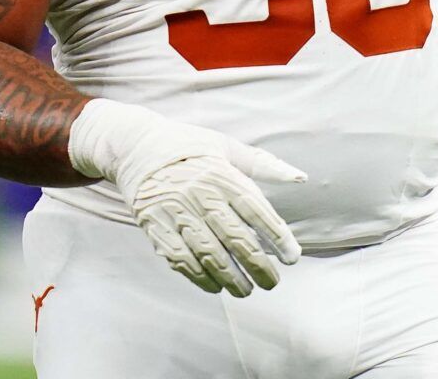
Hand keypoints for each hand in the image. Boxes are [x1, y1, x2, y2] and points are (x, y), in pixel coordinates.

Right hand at [69, 99, 304, 296]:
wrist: (137, 146)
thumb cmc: (190, 147)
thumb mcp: (227, 147)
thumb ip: (264, 165)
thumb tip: (301, 178)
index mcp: (221, 174)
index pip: (256, 210)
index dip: (277, 236)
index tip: (292, 258)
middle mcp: (200, 194)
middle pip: (235, 237)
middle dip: (258, 266)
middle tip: (272, 283)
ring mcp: (176, 212)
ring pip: (209, 254)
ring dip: (231, 278)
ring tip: (247, 291)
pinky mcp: (155, 226)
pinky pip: (180, 259)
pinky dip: (200, 277)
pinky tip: (215, 287)